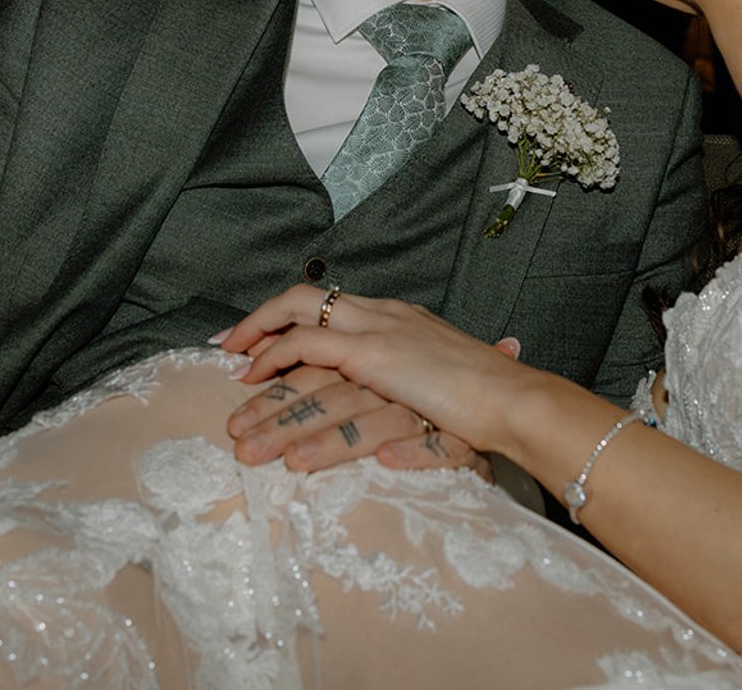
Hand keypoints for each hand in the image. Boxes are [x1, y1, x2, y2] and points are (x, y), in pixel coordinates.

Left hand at [219, 285, 534, 456]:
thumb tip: (390, 435)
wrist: (516, 400)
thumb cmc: (491, 403)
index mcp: (399, 318)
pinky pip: (308, 349)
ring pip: (298, 337)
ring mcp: (378, 330)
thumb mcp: (444, 389)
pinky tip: (257, 389)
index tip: (256, 346)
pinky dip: (279, 367)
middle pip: (304, 307)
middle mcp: (383, 314)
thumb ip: (416, 395)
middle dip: (259, 328)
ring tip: (238, 423)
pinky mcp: (375, 355)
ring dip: (263, 380)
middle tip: (225, 352)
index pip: (330, 309)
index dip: (287, 323)